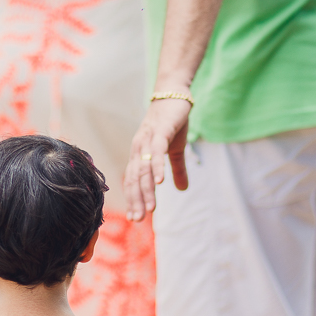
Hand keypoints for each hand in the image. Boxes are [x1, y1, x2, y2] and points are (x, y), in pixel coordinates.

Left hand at [124, 97, 190, 220]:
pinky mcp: (160, 131)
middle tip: (139, 220)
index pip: (132, 181)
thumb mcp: (176, 150)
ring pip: (144, 169)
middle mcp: (138, 149)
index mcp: (139, 155)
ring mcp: (148, 140)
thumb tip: (182, 190)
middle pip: (135, 179)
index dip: (133, 200)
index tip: (136, 218)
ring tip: (151, 208)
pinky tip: (161, 182)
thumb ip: (177, 170)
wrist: (174, 95)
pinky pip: (158, 152)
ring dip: (147, 190)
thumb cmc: (172, 123)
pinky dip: (157, 167)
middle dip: (136, 201)